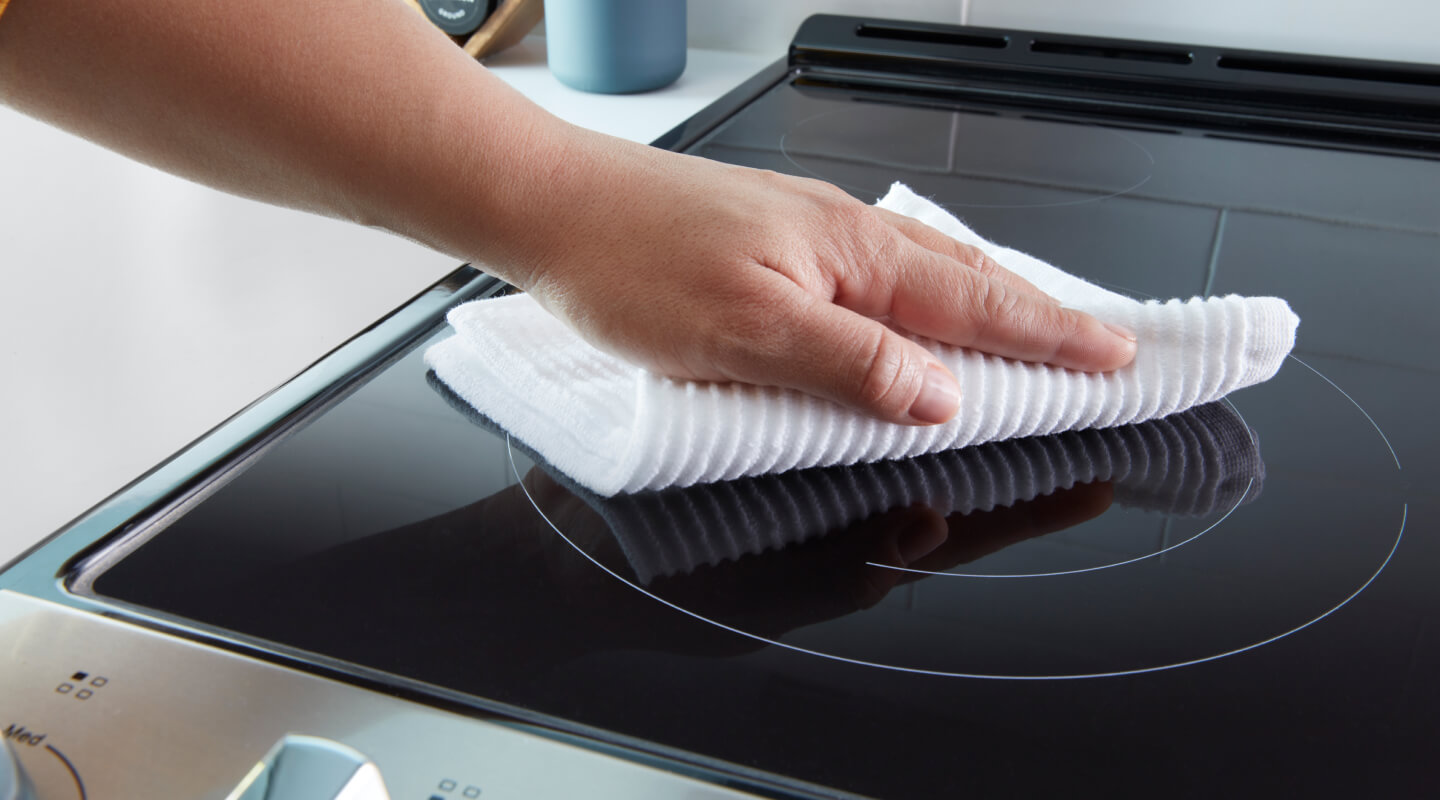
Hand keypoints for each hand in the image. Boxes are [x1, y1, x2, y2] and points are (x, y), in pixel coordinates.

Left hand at [500, 128, 1137, 425]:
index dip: (1052, 340)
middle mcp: (843, 234)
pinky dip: (925, 291)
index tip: (1117, 360)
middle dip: (1042, 317)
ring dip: (989, 301)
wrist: (554, 206)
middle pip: (969, 280)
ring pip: (927, 270)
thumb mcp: (748, 335)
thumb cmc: (632, 265)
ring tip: (1034, 327)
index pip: (978, 307)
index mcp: (852, 256)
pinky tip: (916, 303)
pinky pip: (881, 267)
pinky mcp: (778, 240)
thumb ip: (852, 365)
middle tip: (1104, 345)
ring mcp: (811, 232)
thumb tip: (940, 397)